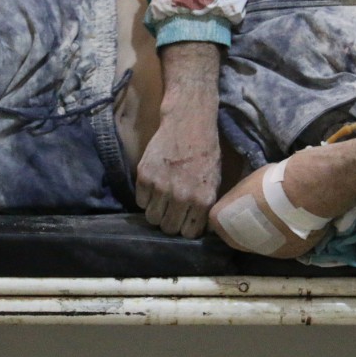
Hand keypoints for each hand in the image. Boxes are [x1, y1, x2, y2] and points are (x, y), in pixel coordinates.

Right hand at [135, 109, 221, 237]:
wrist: (189, 123)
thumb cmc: (205, 152)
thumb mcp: (215, 181)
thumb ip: (206, 206)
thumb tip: (199, 228)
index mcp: (202, 200)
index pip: (189, 233)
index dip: (186, 228)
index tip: (185, 220)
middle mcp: (181, 197)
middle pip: (168, 228)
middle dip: (170, 222)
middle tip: (172, 211)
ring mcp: (161, 187)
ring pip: (152, 218)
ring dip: (157, 212)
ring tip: (162, 200)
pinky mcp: (144, 176)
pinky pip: (140, 201)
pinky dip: (145, 198)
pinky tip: (154, 187)